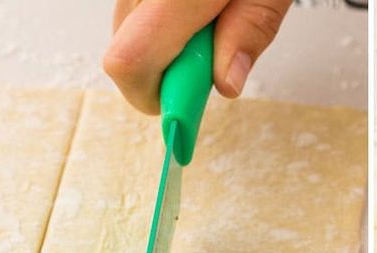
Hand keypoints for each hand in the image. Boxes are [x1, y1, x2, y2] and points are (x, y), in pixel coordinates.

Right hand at [104, 0, 291, 113]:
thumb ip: (251, 29)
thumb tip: (223, 84)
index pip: (130, 62)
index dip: (157, 100)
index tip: (186, 117)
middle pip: (125, 49)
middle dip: (169, 70)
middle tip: (217, 52)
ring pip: (128, 26)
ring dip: (168, 40)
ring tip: (212, 11)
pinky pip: (134, 3)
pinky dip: (162, 15)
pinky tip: (197, 1)